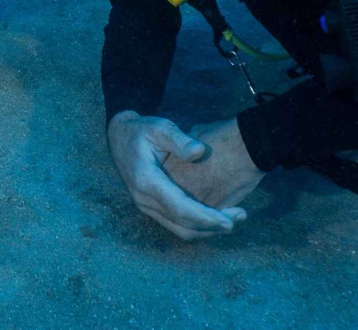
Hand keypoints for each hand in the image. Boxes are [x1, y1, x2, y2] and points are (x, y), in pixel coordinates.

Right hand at [106, 110, 247, 240]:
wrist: (118, 137)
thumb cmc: (142, 130)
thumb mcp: (159, 127)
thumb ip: (179, 139)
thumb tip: (200, 151)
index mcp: (146, 180)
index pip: (180, 208)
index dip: (206, 217)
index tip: (229, 220)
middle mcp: (144, 199)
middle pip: (182, 223)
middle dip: (212, 225)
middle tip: (239, 218)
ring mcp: (145, 206)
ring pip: (179, 229)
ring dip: (206, 229)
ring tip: (232, 221)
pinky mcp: (150, 208)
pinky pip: (175, 224)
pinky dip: (196, 226)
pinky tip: (214, 218)